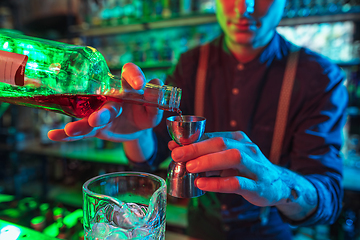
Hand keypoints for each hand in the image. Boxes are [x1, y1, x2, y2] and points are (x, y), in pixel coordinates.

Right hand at [48, 63, 163, 141]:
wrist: (135, 130)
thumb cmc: (144, 115)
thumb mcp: (153, 113)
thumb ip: (155, 102)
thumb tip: (155, 82)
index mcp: (128, 88)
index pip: (128, 74)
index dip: (133, 75)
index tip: (139, 83)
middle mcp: (112, 97)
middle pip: (106, 102)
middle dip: (102, 112)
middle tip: (96, 119)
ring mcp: (101, 112)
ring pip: (90, 118)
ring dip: (80, 124)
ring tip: (70, 130)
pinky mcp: (95, 128)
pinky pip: (82, 131)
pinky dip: (66, 134)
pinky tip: (53, 135)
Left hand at [169, 131, 289, 206]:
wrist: (278, 185)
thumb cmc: (246, 170)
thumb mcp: (226, 159)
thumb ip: (204, 155)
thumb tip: (175, 149)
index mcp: (238, 139)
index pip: (212, 136)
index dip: (192, 141)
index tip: (174, 147)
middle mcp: (247, 149)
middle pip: (221, 143)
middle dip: (197, 148)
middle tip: (177, 154)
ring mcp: (254, 166)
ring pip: (232, 158)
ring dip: (209, 161)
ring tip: (189, 167)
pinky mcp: (257, 185)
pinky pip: (237, 182)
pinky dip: (218, 183)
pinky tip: (202, 184)